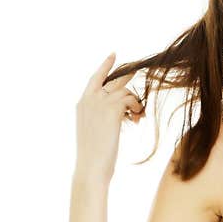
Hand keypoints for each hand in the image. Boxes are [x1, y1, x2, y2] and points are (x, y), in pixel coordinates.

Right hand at [74, 53, 144, 182]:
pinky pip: (132, 99)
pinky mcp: (111, 109)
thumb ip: (105, 115)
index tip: (114, 54)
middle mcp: (89, 99)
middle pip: (115, 80)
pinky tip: (136, 120)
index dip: (106, 66)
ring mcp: (99, 102)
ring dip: (136, 103)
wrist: (91, 167)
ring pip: (127, 90)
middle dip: (130, 79)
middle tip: (140, 72)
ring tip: (137, 118)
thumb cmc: (95, 155)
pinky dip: (137, 108)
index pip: (95, 78)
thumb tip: (124, 110)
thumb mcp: (96, 130)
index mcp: (82, 103)